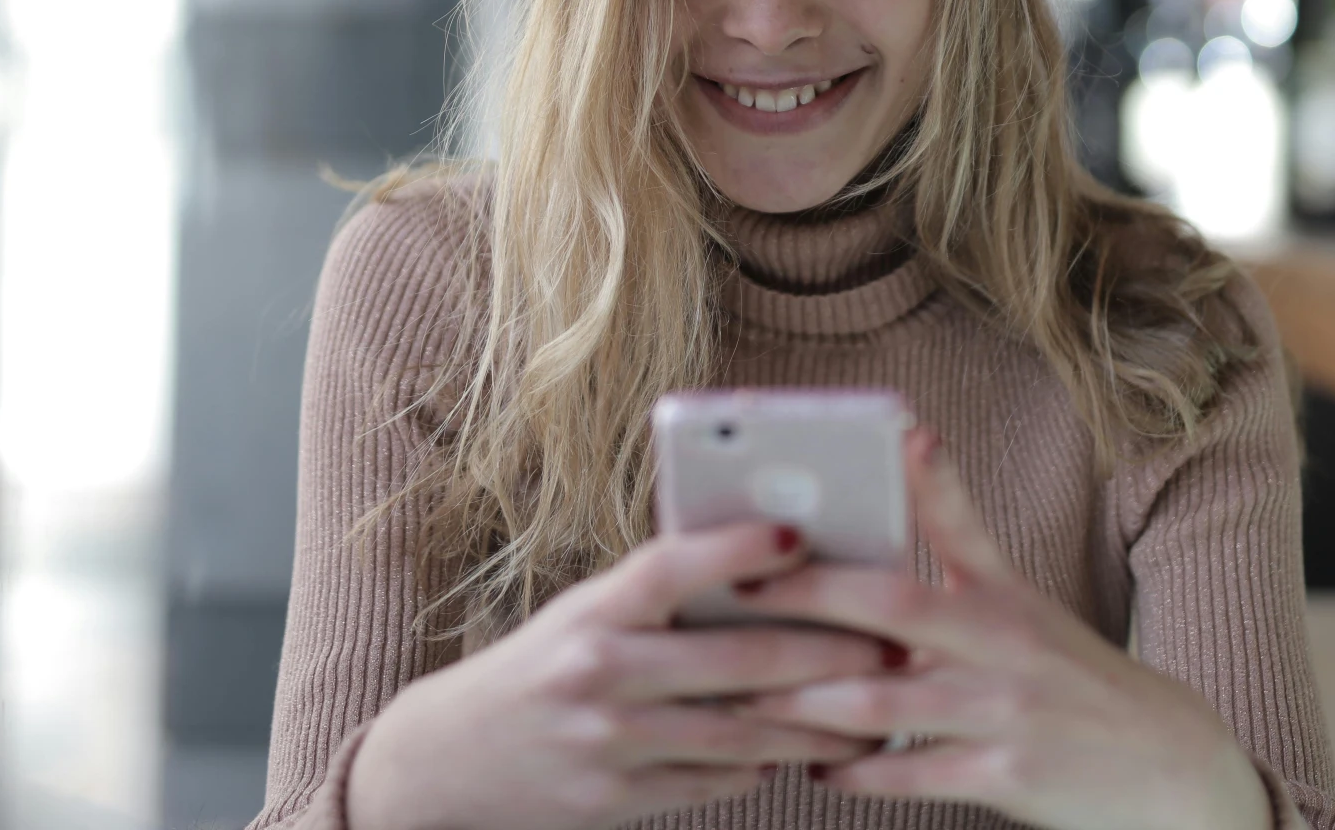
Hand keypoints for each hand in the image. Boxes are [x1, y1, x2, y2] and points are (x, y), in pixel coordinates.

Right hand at [348, 521, 886, 829]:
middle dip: (824, 653)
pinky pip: (713, 780)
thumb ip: (655, 598)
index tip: (798, 535)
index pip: (669, 569)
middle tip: (888, 644)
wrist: (446, 762)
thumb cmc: (535, 668)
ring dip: (814, 722)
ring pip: (739, 732)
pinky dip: (761, 763)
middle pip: (734, 660)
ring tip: (873, 709)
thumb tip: (762, 567)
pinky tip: (800, 750)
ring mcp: (609, 745)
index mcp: (589, 613)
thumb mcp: (578, 615)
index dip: (735, 550)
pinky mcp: (616, 800)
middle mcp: (598, 675)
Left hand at [732, 429, 1272, 829]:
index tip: (857, 452)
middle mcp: (1005, 642)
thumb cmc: (1074, 678)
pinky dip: (858, 772)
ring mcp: (1006, 710)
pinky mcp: (1008, 776)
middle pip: (895, 605)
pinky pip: (913, 775)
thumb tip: (909, 450)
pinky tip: (816, 767)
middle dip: (810, 597)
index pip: (955, 520)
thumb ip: (959, 537)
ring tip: (748, 697)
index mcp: (1005, 593)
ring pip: (884, 699)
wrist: (1169, 767)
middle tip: (740, 591)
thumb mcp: (1025, 602)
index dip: (914, 480)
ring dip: (808, 701)